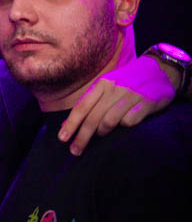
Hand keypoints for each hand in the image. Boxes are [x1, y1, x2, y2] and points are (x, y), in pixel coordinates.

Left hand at [59, 55, 173, 154]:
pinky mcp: (147, 102)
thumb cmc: (127, 82)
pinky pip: (130, 120)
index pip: (81, 106)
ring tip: (101, 135)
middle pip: (93, 117)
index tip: (62, 138)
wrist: (159, 70)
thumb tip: (67, 124)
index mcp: (102, 84)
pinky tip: (124, 125)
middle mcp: (114, 89)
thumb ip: (90, 103)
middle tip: (75, 151)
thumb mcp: (107, 87)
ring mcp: (131, 95)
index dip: (71, 123)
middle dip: (82, 136)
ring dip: (101, 132)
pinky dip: (124, 126)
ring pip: (109, 120)